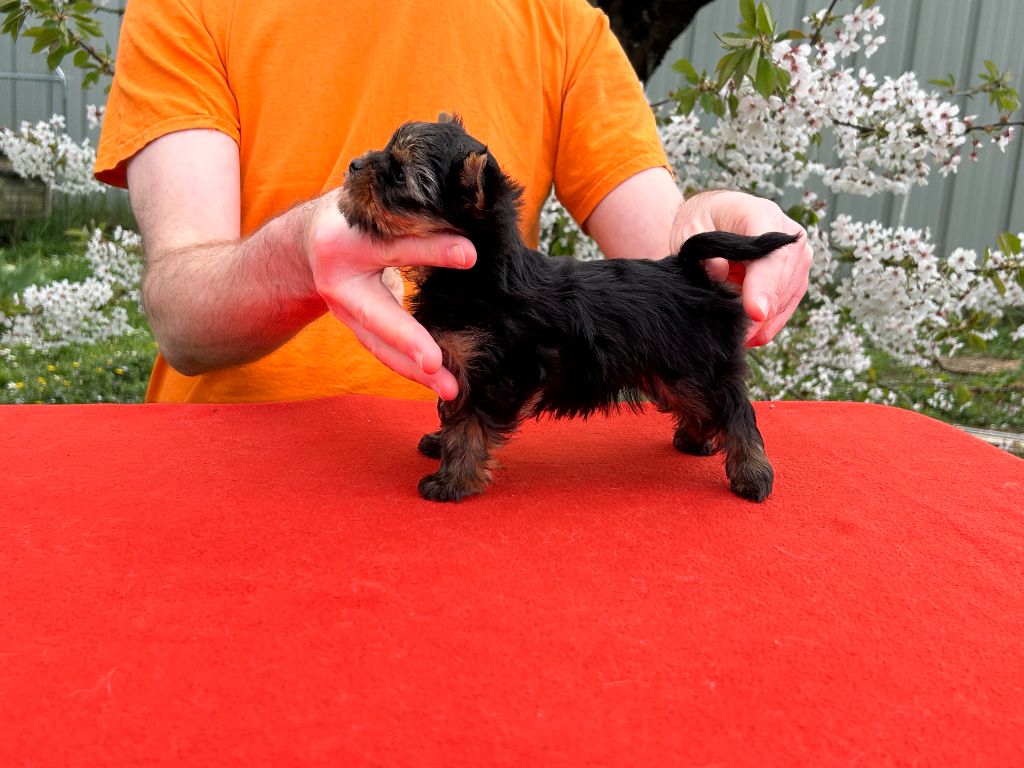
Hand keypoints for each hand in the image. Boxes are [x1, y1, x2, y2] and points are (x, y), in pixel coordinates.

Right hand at [306, 188, 475, 399]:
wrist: (312, 240)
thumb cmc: (359, 217)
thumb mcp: (380, 209)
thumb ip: (416, 217)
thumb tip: (471, 228)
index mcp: (346, 242)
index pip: (395, 247)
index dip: (431, 250)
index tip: (470, 255)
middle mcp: (340, 283)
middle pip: (377, 315)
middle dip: (408, 340)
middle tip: (435, 365)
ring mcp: (344, 313)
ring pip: (380, 346)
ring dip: (415, 372)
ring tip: (450, 389)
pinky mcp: (357, 329)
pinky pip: (385, 352)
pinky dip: (411, 369)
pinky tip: (440, 383)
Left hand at [670, 190, 811, 345]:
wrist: (715, 217)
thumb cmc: (703, 221)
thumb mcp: (692, 230)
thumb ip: (704, 252)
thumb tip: (719, 273)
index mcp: (762, 215)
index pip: (772, 254)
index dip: (764, 285)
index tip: (755, 313)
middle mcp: (788, 236)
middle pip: (783, 279)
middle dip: (762, 312)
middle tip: (736, 337)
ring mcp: (797, 257)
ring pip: (787, 296)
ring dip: (764, 321)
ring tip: (738, 338)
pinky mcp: (795, 277)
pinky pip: (787, 305)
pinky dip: (769, 324)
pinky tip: (751, 337)